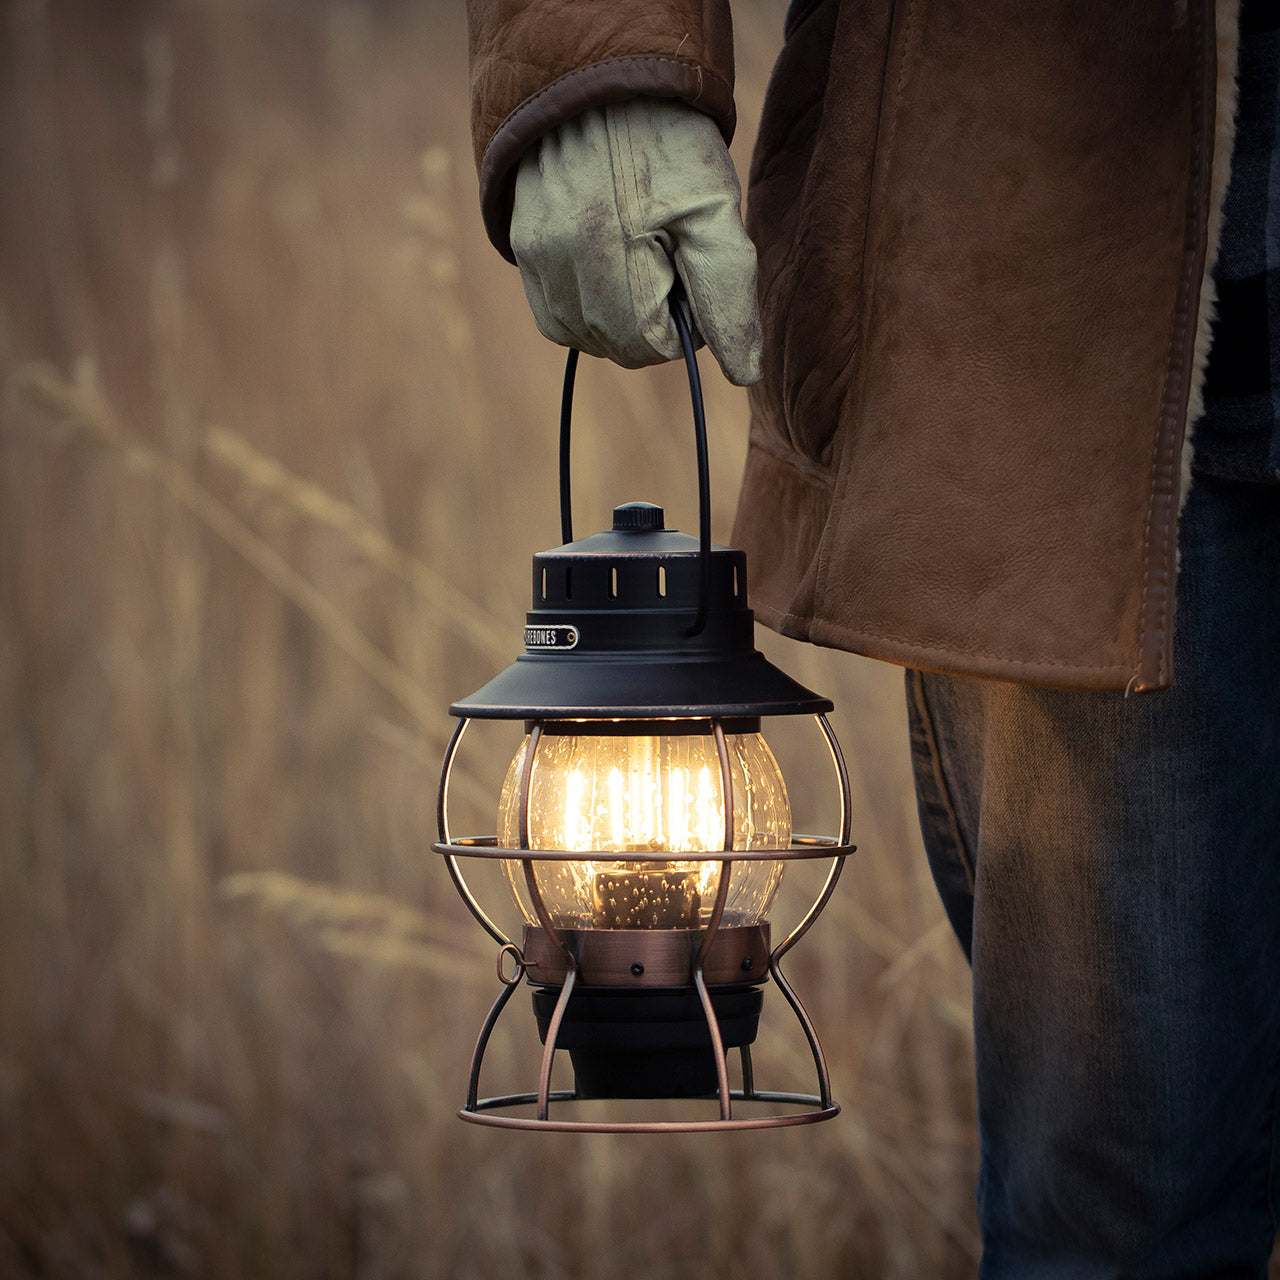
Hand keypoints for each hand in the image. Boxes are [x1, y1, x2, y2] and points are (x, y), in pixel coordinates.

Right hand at [510, 97, 761, 385]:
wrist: (604, 81)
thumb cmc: (670, 145)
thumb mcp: (716, 214)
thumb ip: (729, 297)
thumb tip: (744, 374)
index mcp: (614, 256)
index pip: (655, 347)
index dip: (685, 321)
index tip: (690, 272)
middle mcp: (563, 263)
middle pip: (618, 347)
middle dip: (651, 318)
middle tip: (665, 256)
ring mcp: (535, 258)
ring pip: (583, 338)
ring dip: (617, 316)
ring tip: (634, 253)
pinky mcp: (521, 250)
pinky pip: (553, 318)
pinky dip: (584, 307)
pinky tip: (604, 264)